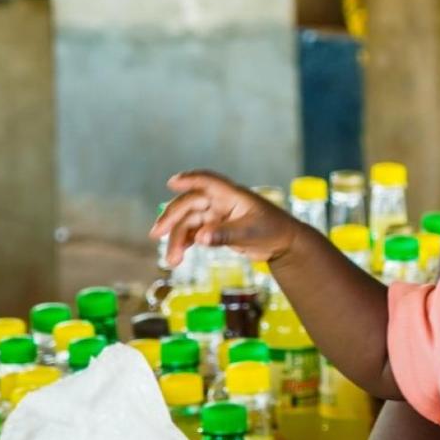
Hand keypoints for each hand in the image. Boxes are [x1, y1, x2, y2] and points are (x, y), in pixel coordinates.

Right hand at [150, 170, 301, 265]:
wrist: (283, 244)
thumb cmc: (272, 230)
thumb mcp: (250, 233)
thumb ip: (224, 234)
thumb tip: (200, 237)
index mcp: (232, 195)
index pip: (207, 181)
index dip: (190, 179)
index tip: (172, 182)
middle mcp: (221, 202)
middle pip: (190, 204)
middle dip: (172, 218)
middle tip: (156, 234)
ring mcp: (216, 215)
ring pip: (189, 222)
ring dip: (177, 239)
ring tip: (172, 261)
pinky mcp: (214, 228)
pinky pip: (193, 232)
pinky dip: (184, 242)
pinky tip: (177, 256)